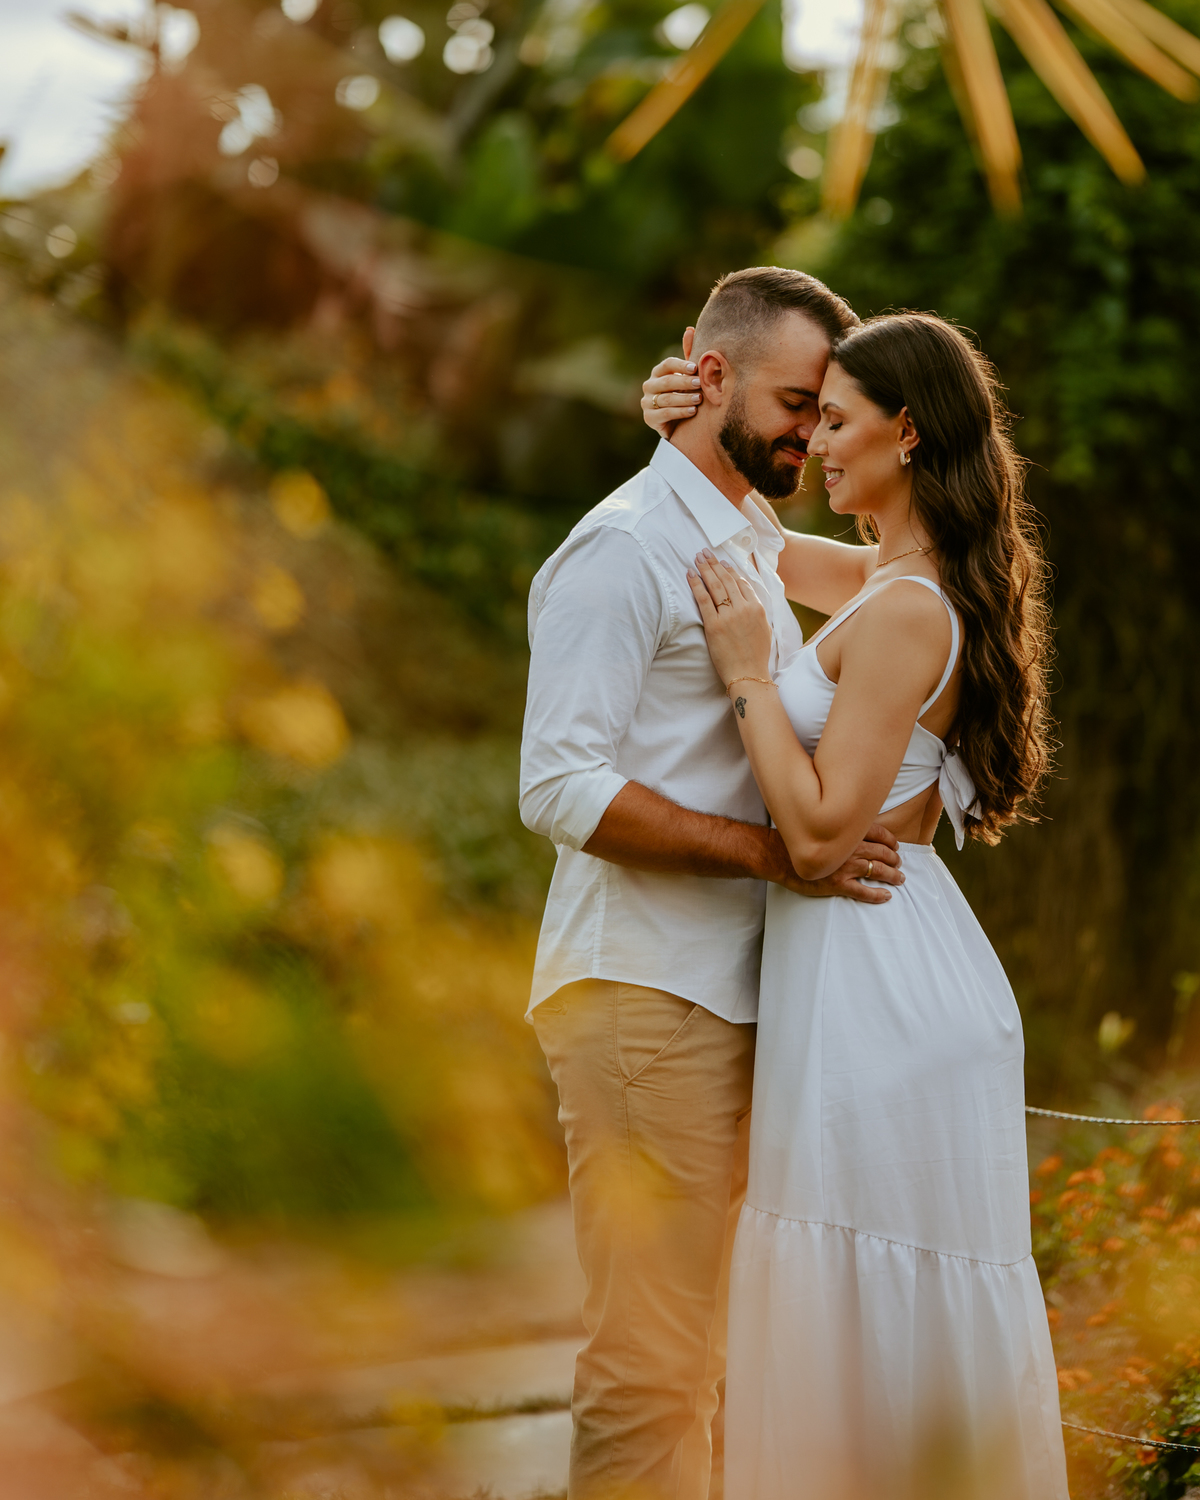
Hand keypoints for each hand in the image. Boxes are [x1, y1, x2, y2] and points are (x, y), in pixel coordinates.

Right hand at [641, 327, 700, 436]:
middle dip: (684, 382)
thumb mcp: (688, 375)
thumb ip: (689, 354)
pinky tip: (692, 411)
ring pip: (666, 399)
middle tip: (699, 383)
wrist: (678, 423)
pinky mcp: (649, 418)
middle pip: (667, 382)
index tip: (695, 368)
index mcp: (659, 372)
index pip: (667, 364)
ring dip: (684, 398)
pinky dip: (679, 412)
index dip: (680, 365)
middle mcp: (650, 385)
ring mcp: (647, 402)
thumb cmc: (684, 393)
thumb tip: (690, 329)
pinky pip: (664, 414)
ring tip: (699, 399)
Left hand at [687, 550, 771, 686]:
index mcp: (757, 608)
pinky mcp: (714, 625)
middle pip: (727, 580)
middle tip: (705, 553)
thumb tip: (748, 599)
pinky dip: (696, 585)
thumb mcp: (764, 629)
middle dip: (715, 564)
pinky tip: (690, 574)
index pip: (742, 583)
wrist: (748, 674)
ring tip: (698, 557)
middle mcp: (744, 608)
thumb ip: (756, 612)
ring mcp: (728, 616)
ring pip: (715, 586)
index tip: (723, 563)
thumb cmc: (756, 656)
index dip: (731, 571)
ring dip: (705, 569)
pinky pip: (703, 599)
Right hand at [763, 825, 903, 905]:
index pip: (877, 833)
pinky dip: (877, 894)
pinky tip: (886, 896)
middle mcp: (849, 849)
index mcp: (846, 833)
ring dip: (892, 875)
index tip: (895, 845)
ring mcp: (844, 867)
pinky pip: (863, 891)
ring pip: (876, 870)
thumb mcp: (820, 827)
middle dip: (894, 858)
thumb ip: (838, 828)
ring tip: (900, 879)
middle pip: (881, 853)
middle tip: (899, 864)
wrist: (777, 856)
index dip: (890, 840)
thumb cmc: (797, 841)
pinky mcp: (837, 884)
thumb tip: (851, 828)